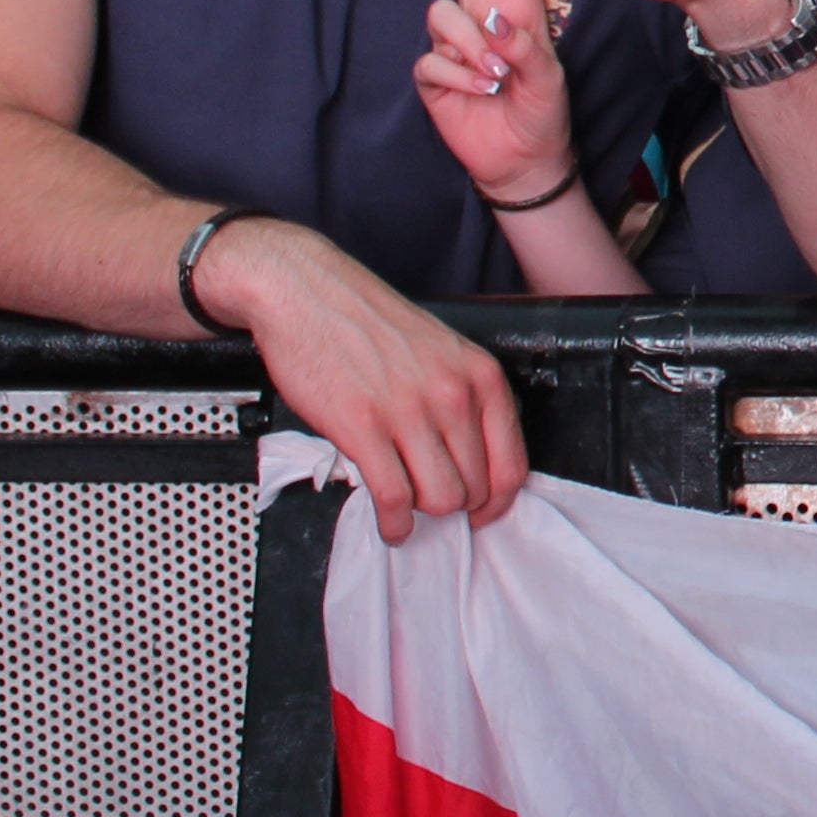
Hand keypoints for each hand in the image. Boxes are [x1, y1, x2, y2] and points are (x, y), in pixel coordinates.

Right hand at [196, 214, 530, 540]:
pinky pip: (393, 497)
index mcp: (479, 375)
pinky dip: (393, 524)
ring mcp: (409, 412)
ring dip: (423, 514)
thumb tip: (471, 461)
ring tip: (407, 508)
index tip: (483, 512)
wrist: (304, 292)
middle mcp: (453, 394)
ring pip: (440, 498)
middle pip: (476, 488)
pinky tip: (389, 524)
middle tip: (430, 501)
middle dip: (454, 505)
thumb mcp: (440, 350)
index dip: (498, 502)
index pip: (511, 464)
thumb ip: (462, 399)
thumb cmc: (367, 322)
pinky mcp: (362, 427)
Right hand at [411, 0, 579, 211]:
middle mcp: (480, 12)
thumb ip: (525, 49)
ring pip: (443, 12)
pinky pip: (433, 57)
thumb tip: (491, 24)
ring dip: (470, 46)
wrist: (522, 158)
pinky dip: (458, 76)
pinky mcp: (431, 69)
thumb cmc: (542, 111)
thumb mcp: (549, 79)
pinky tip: (479, 93)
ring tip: (495, 78)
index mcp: (517, 6)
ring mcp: (453, 38)